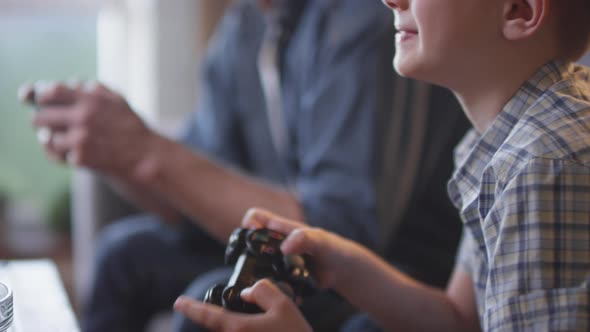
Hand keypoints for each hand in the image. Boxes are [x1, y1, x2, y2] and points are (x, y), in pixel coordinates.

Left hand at [19, 81, 160, 178]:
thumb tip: (72, 83)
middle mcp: (83, 118)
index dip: (41, 96)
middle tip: (48, 124)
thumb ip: (96, 89)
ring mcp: (81, 139)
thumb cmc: (131, 128)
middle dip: (41, 120)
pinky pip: (56, 155)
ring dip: (51, 139)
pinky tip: (70, 153)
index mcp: (91, 100)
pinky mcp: (80, 158)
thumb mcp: (118, 101)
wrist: (144, 158)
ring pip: (46, 138)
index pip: (50, 92)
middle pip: (39, 117)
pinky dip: (59, 155)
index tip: (42, 101)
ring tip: (61, 139)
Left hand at [174, 279, 311, 331]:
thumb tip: (248, 292)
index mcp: (239, 328)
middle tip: (245, 319)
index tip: (179, 302)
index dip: (192, 308)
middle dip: (223, 321)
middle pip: (220, 329)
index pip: (209, 315)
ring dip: (236, 328)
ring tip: (267, 327)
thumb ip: (263, 291)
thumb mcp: (285, 305)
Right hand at [242, 208, 370, 289]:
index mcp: (280, 228)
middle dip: (248, 255)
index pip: (254, 218)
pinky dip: (274, 291)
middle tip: (258, 265)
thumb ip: (304, 238)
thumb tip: (284, 247)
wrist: (342, 270)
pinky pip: (270, 285)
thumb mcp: (320, 240)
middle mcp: (274, 244)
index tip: (252, 236)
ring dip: (258, 276)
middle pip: (248, 245)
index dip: (248, 224)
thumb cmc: (332, 248)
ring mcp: (276, 262)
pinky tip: (285, 294)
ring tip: (271, 282)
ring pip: (255, 267)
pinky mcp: (281, 279)